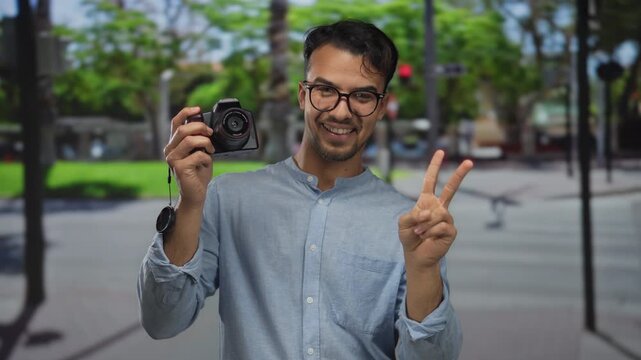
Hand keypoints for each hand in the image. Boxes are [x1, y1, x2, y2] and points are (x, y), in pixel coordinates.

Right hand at [164, 106, 214, 207]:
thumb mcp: (199, 152)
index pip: (175, 123)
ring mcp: (172, 159)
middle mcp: (169, 150)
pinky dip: (207, 158)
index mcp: (173, 144)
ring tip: (210, 150)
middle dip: (200, 128)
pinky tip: (205, 164)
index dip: (186, 113)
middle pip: (183, 129)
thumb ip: (199, 140)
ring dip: (205, 143)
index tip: (198, 108)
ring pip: (190, 140)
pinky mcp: (179, 167)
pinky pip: (198, 155)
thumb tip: (205, 127)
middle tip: (210, 133)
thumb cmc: (198, 173)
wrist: (196, 194)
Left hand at [398, 150, 472, 270]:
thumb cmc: (410, 236)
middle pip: (451, 188)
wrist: (417, 255)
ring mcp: (447, 218)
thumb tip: (429, 213)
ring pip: (437, 214)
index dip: (434, 166)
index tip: (440, 152)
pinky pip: (441, 226)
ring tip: (420, 233)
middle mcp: (440, 207)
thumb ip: (412, 215)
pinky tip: (428, 238)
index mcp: (427, 201)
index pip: (431, 180)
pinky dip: (430, 232)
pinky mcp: (451, 230)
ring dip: (424, 225)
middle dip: (460, 174)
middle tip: (470, 161)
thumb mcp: (403, 223)